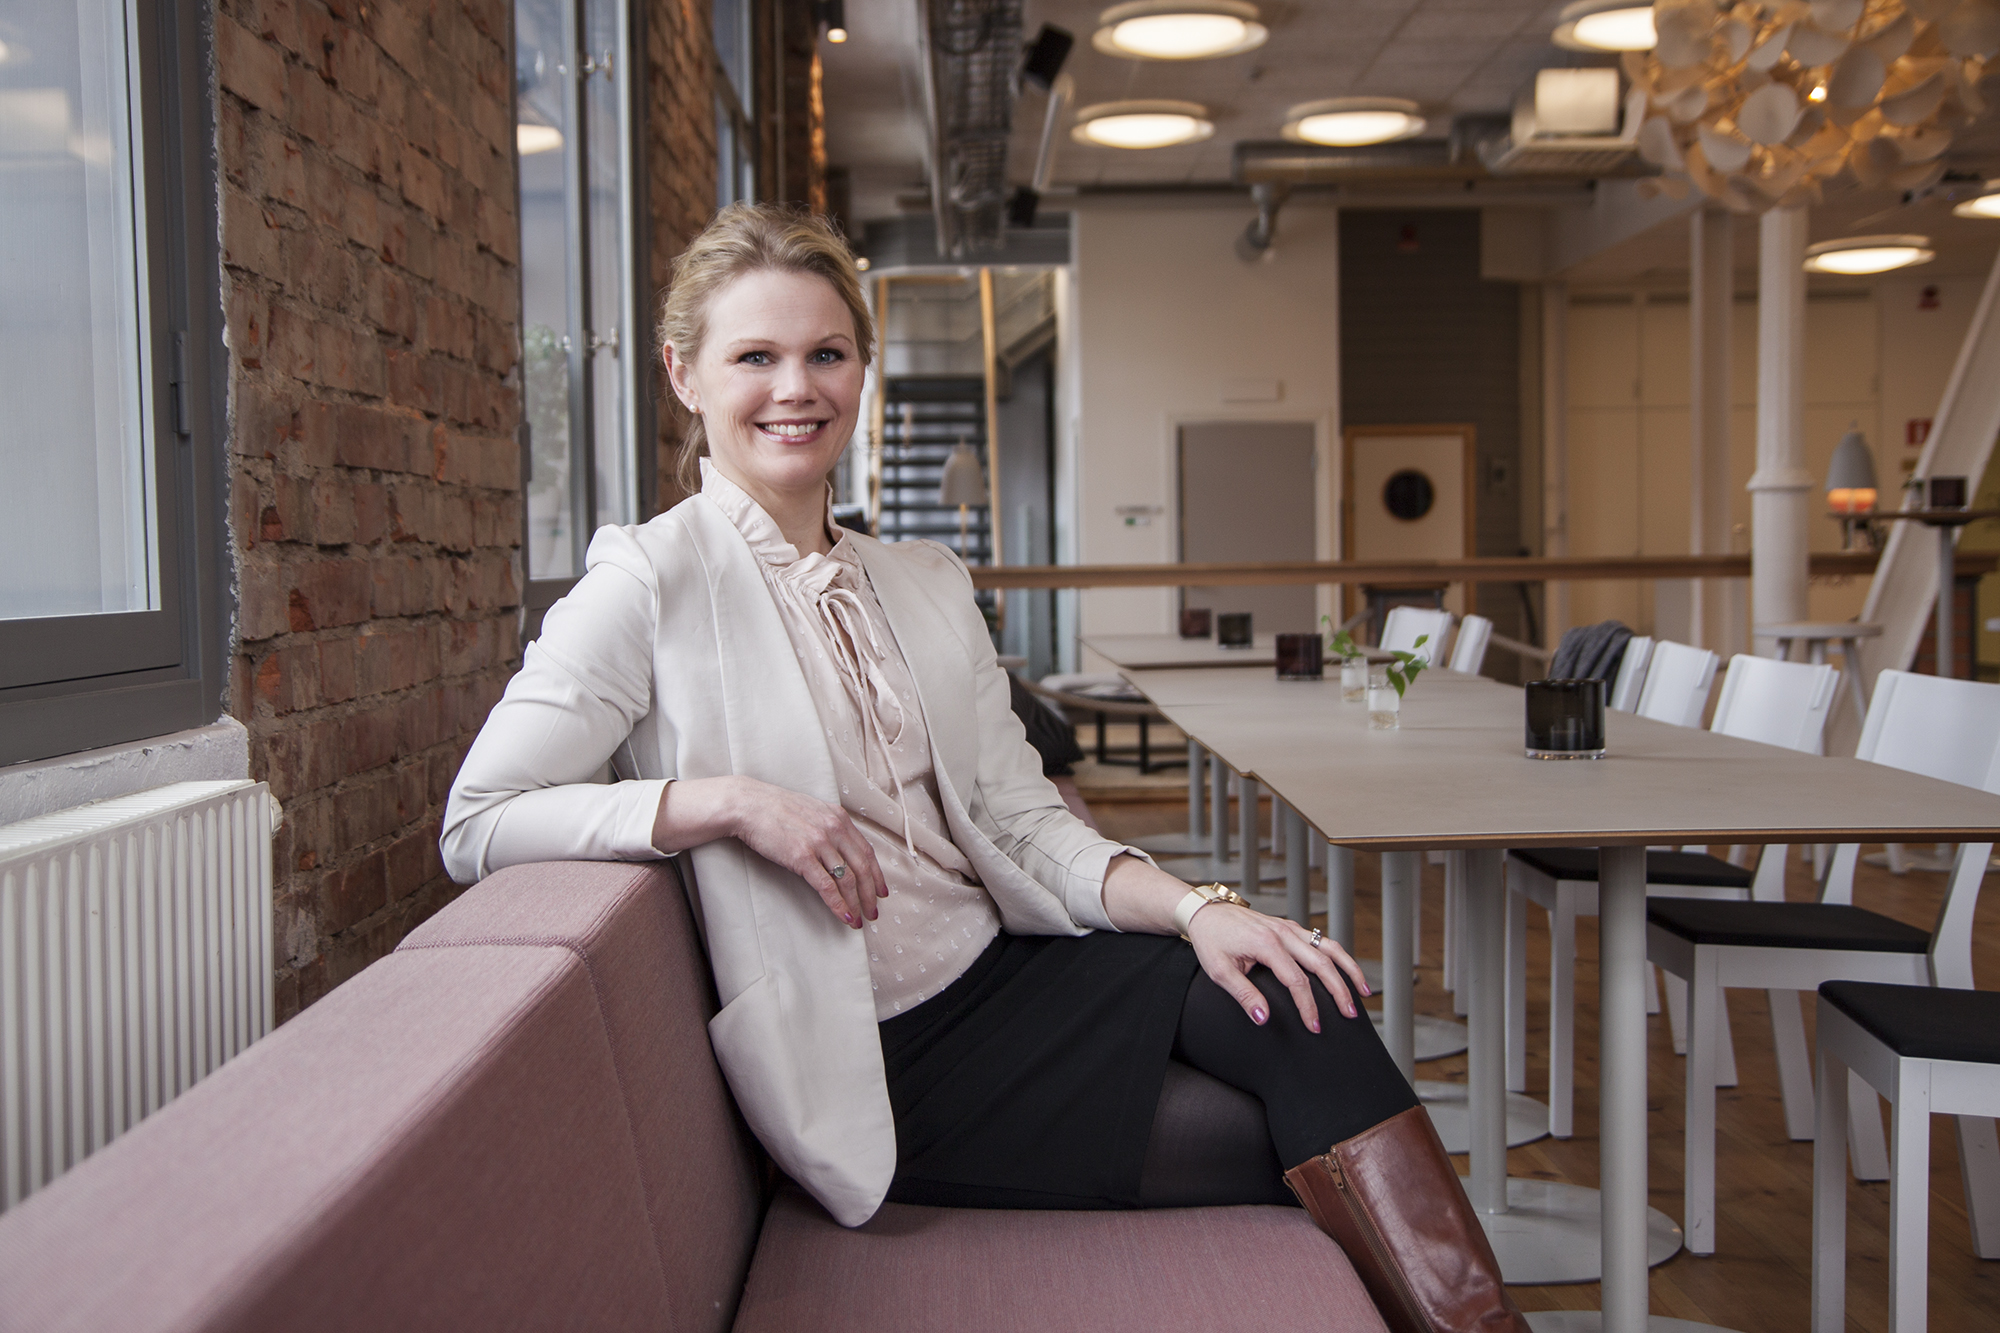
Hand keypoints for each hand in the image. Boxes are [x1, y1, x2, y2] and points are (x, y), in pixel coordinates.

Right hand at [654, 776, 886, 928]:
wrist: (748, 805)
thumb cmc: (776, 809)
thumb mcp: (812, 811)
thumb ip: (830, 827)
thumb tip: (841, 849)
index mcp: (839, 818)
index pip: (867, 851)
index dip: (877, 875)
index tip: (881, 892)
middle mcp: (834, 829)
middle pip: (862, 868)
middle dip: (871, 894)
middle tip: (873, 912)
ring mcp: (819, 843)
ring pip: (848, 879)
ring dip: (857, 903)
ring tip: (859, 919)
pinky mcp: (802, 857)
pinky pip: (827, 886)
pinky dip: (838, 904)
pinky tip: (844, 916)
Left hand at [1185, 903, 1369, 1032]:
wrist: (1206, 912)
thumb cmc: (1211, 940)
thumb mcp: (1219, 971)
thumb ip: (1243, 995)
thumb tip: (1263, 1018)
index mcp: (1266, 944)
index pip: (1296, 981)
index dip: (1308, 1006)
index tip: (1314, 1025)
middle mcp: (1283, 933)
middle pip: (1322, 963)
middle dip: (1339, 990)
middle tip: (1350, 1014)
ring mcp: (1289, 928)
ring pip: (1329, 947)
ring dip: (1349, 969)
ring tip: (1363, 992)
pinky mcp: (1290, 927)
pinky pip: (1321, 941)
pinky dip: (1338, 956)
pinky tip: (1346, 972)